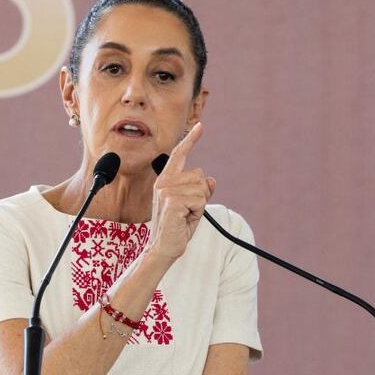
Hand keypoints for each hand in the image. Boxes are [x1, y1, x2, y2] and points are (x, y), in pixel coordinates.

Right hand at [147, 122, 215, 261]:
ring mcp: (167, 191)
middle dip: (201, 195)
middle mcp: (164, 182)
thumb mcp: (192, 206)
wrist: (163, 248)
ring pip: (201, 189)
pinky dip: (197, 212)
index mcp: (165, 180)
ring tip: (185, 216)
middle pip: (200, 176)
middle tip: (187, 211)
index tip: (200, 126)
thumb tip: (212, 180)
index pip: (179, 155)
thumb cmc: (176, 227)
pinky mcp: (173, 201)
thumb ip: (200, 191)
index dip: (191, 140)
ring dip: (199, 206)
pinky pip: (199, 200)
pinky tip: (184, 219)